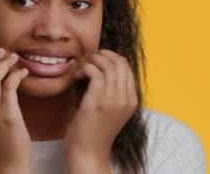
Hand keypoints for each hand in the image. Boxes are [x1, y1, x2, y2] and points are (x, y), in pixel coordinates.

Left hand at [63, 49, 138, 172]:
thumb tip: (103, 68)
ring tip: (82, 70)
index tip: (97, 60)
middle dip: (103, 56)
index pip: (127, 67)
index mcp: (132, 100)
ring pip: (108, 65)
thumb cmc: (95, 131)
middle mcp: (125, 99)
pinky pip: (95, 73)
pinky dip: (85, 69)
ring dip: (92, 61)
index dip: (111, 58)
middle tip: (89, 61)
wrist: (89, 153)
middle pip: (119, 63)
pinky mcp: (97, 102)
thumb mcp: (111, 109)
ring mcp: (113, 101)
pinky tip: (78, 76)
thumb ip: (113, 91)